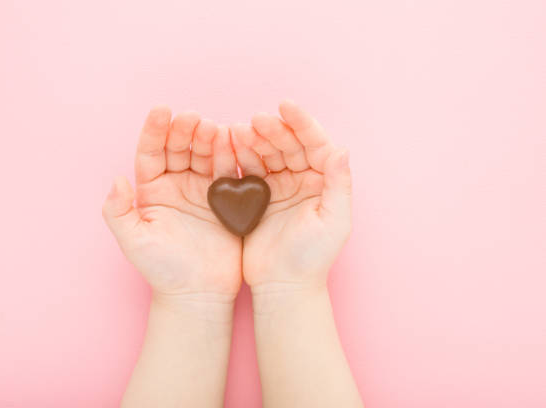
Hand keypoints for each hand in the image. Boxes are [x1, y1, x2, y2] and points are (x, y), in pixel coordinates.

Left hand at [102, 106, 241, 305]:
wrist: (198, 292)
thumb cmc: (162, 269)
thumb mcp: (134, 242)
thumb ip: (118, 212)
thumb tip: (117, 180)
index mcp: (152, 190)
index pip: (151, 153)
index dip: (155, 131)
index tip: (162, 110)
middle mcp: (177, 185)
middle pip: (180, 149)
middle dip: (185, 131)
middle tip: (194, 118)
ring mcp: (203, 190)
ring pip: (205, 156)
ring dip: (209, 140)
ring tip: (214, 129)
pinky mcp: (228, 199)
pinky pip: (229, 173)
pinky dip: (232, 157)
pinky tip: (235, 142)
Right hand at [231, 100, 351, 290]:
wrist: (282, 286)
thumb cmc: (312, 258)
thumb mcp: (333, 222)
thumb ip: (338, 185)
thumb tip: (342, 149)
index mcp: (322, 181)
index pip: (315, 144)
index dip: (302, 123)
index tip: (286, 106)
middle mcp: (301, 178)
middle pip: (288, 145)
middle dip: (273, 130)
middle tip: (257, 120)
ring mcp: (277, 186)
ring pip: (265, 154)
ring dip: (253, 140)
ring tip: (238, 131)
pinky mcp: (254, 197)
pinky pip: (246, 170)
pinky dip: (238, 157)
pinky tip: (228, 146)